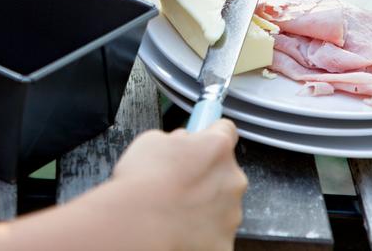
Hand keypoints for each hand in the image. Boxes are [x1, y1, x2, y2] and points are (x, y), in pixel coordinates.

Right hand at [110, 121, 246, 250]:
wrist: (139, 226)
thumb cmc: (142, 183)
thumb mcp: (152, 141)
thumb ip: (176, 140)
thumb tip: (180, 144)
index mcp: (217, 147)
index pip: (226, 130)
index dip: (211, 136)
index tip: (203, 142)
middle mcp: (232, 178)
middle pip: (225, 172)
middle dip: (206, 176)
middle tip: (179, 183)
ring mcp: (231, 212)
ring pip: (222, 203)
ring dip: (205, 204)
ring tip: (175, 209)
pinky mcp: (225, 241)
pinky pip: (216, 232)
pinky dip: (201, 231)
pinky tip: (180, 228)